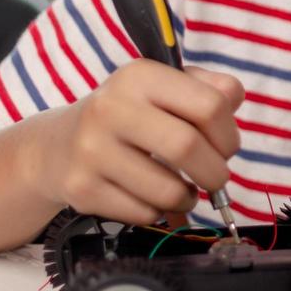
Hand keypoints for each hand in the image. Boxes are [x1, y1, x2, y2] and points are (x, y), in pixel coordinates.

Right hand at [32, 60, 242, 224]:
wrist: (58, 145)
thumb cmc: (131, 115)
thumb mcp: (165, 88)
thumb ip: (209, 88)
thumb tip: (233, 98)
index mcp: (140, 76)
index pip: (210, 105)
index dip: (229, 134)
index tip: (225, 147)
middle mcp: (111, 108)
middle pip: (188, 148)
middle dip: (215, 172)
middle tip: (215, 177)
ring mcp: (92, 150)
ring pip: (168, 191)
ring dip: (188, 198)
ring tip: (183, 189)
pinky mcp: (81, 188)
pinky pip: (143, 213)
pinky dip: (158, 212)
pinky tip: (150, 196)